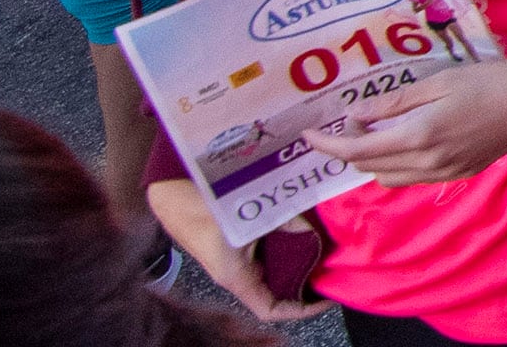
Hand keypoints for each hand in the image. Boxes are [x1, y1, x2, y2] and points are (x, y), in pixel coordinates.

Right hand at [148, 183, 328, 322]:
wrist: (174, 196)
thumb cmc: (203, 211)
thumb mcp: (251, 220)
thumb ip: (286, 224)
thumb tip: (312, 231)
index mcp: (238, 278)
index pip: (273, 310)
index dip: (302, 309)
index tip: (326, 298)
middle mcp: (238, 276)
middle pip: (278, 290)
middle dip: (305, 282)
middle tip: (332, 269)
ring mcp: (237, 262)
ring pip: (275, 270)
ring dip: (298, 262)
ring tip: (325, 250)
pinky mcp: (237, 247)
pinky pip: (268, 252)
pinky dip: (287, 245)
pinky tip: (304, 231)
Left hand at [308, 56, 506, 185]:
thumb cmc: (489, 80)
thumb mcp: (438, 82)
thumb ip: (393, 103)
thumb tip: (355, 114)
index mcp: (419, 136)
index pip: (357, 151)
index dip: (328, 145)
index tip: (309, 136)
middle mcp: (428, 163)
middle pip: (370, 167)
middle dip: (352, 147)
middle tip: (356, 119)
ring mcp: (445, 173)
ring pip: (390, 178)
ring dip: (375, 159)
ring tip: (380, 130)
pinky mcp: (459, 174)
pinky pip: (415, 177)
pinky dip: (400, 163)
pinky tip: (409, 139)